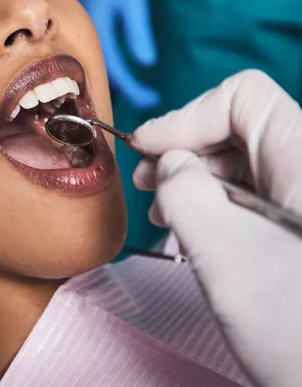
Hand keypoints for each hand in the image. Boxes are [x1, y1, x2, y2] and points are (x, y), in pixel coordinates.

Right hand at [74, 0, 158, 109]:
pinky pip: (94, 45)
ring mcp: (81, 23)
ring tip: (134, 86)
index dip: (133, 88)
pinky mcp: (84, 14)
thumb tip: (145, 63)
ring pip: (96, 58)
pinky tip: (119, 60)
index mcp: (95, 28)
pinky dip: (108, 57)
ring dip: (115, 74)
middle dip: (123, 87)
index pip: (115, 70)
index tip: (150, 100)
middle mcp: (83, 30)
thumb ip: (137, 32)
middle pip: (101, 69)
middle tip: (145, 99)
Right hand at [132, 70, 301, 386]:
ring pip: (244, 164)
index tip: (147, 148)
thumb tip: (171, 166)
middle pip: (241, 129)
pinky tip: (190, 231)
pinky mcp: (299, 231)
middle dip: (185, 148)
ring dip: (195, 178)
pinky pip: (252, 199)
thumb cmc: (300, 333)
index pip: (243, 99)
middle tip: (146, 179)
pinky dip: (213, 206)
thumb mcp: (226, 254)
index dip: (187, 116)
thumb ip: (185, 193)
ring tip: (162, 209)